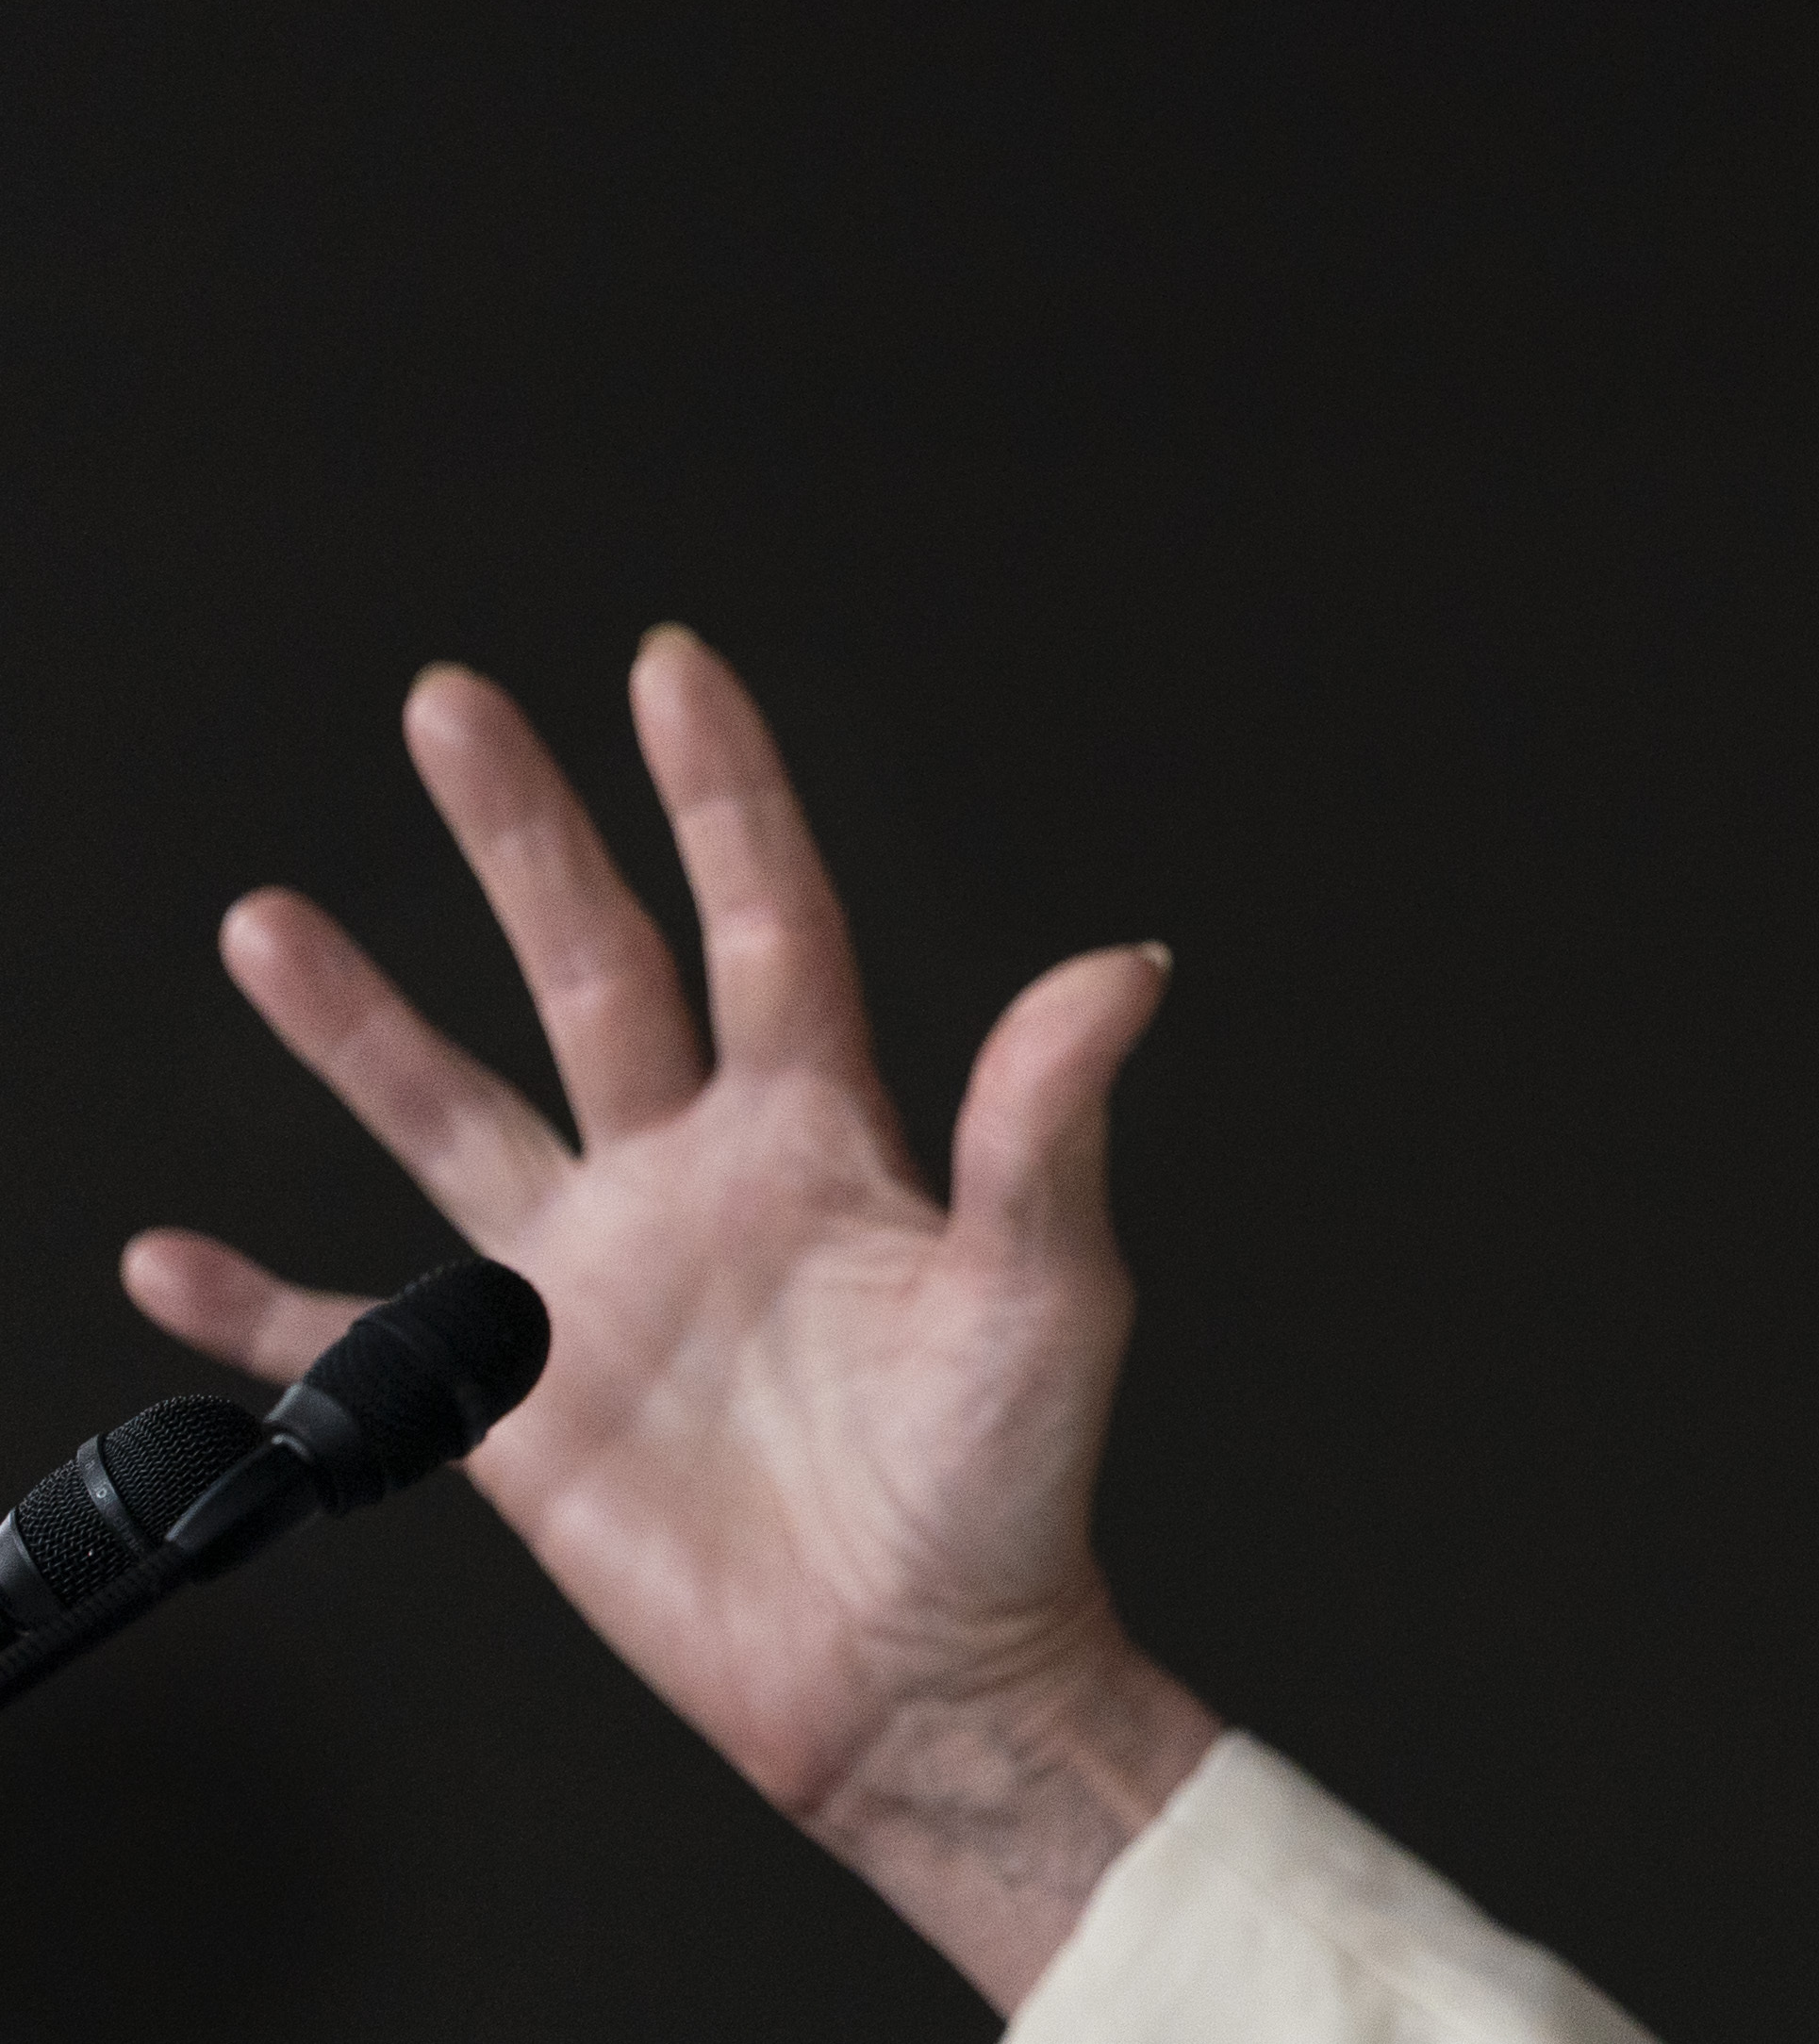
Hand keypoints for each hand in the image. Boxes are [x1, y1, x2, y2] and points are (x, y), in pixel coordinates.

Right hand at [124, 628, 1214, 2008]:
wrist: (922, 1669)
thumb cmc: (1008, 1489)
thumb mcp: (1046, 1291)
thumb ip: (1052, 1126)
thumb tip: (1125, 966)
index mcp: (822, 1134)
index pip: (762, 916)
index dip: (720, 794)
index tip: (670, 669)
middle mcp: (694, 1177)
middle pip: (590, 964)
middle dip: (523, 834)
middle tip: (450, 705)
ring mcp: (594, 1284)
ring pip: (452, 1110)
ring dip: (356, 1024)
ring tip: (269, 921)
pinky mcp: (515, 1410)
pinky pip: (358, 1346)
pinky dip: (260, 1311)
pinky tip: (173, 1258)